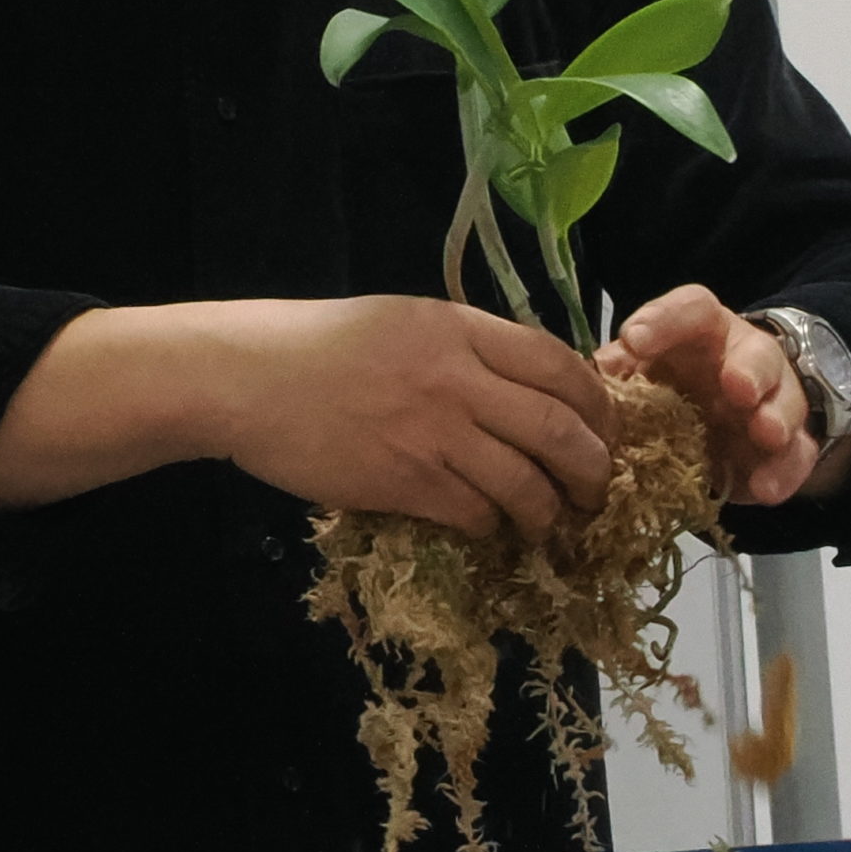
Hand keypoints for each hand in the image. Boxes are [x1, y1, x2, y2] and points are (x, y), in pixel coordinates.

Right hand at [0, 297, 614, 533]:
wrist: (244, 378)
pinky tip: (489, 529)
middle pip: (559, 429)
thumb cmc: (320, 347)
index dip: (598, 406)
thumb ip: (468, 348)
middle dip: (592, 469)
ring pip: (524, 483)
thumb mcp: (404, 322)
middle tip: (595, 491)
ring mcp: (431, 432)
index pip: (561, 366)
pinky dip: (492, 527)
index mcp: (460, 329)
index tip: (606, 432)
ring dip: (548, 511)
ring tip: (550, 523)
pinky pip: (473, 514)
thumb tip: (531, 387)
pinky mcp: (402, 482)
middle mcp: (456, 377)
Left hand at [597, 284, 835, 507]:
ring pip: (786, 401)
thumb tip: (596, 373)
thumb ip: (623, 371)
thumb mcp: (647, 372)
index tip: (635, 340)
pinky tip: (766, 488)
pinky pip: (797, 456)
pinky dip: (784, 472)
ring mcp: (771, 403)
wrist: (725, 418)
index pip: (692, 310)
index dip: (665, 319)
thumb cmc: (677, 385)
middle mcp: (744, 360)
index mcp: (704, 333)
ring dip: (777, 417)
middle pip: (757, 353)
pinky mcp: (785, 448)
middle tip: (736, 387)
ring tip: (766, 434)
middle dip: (750, 369)